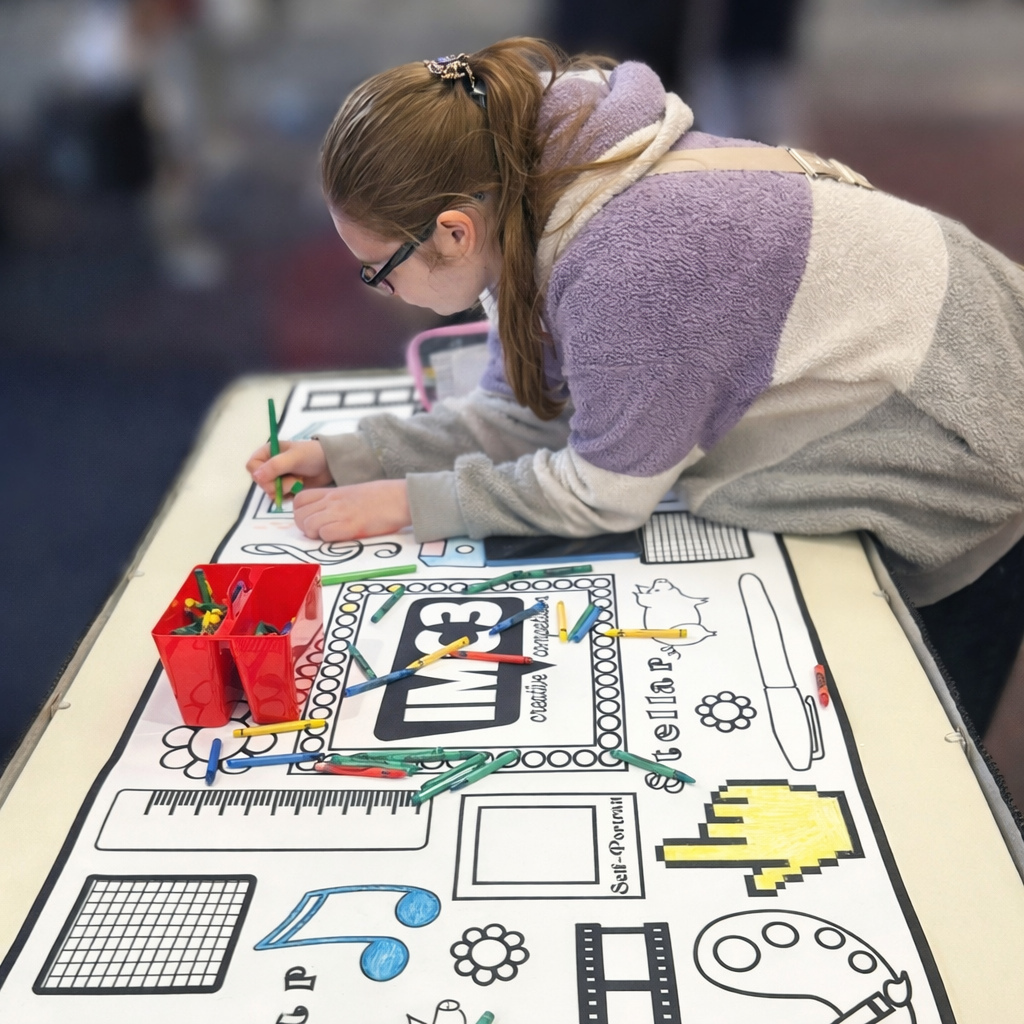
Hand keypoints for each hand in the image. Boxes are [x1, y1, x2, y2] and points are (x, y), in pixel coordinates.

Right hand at [247, 439, 332, 497]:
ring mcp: (276, 478)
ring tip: (298, 481)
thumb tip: (256, 477)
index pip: (252, 466)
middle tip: (293, 478)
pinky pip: (279, 498)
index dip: (260, 473)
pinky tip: (298, 488)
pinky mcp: (284, 489)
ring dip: (285, 489)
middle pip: (260, 482)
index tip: (275, 475)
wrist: (330, 464)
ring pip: (269, 492)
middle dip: (277, 484)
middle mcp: (268, 465)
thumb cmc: (312, 455)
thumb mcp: (294, 457)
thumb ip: (275, 466)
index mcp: (267, 452)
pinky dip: (288, 495)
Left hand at [293, 480, 411, 540]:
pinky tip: (342, 537)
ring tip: (331, 535)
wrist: (400, 498)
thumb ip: (336, 502)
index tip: (312, 520)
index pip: (299, 500)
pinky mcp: (350, 526)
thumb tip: (325, 514)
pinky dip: (329, 539)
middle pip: (298, 515)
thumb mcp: (353, 493)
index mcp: (332, 492)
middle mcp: (332, 501)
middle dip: (305, 527)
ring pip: (308, 525)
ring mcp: (340, 512)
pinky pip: (325, 535)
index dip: (301, 513)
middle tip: (320, 532)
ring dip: (315, 534)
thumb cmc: (381, 498)